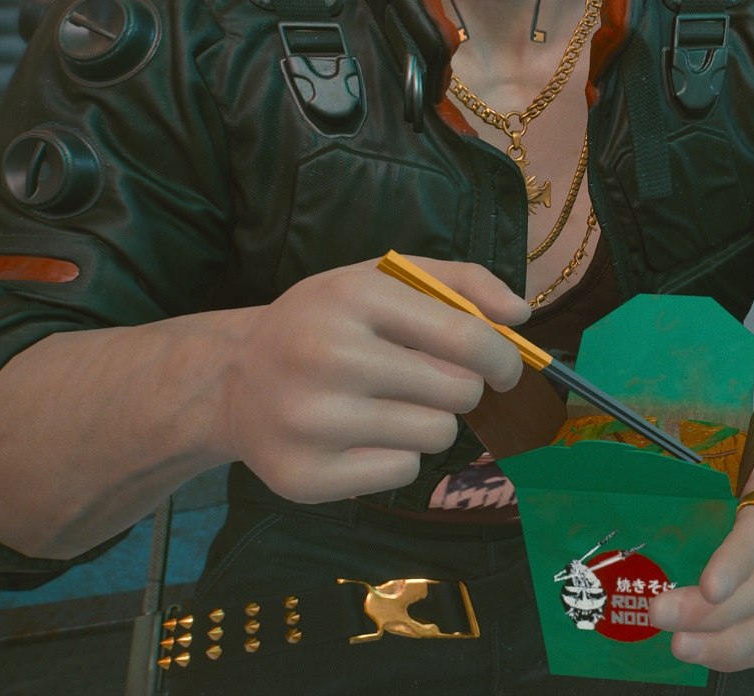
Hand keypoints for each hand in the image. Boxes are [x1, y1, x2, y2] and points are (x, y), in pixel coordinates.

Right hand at [213, 255, 526, 504]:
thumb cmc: (325, 323)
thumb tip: (521, 315)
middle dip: (459, 388)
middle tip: (426, 382)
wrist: (233, 379)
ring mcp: (312, 421)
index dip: (502, 358)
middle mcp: (329, 356)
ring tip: (388, 405)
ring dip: (429, 422)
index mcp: (354, 297)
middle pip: (458, 392)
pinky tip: (362, 436)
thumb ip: (460, 283)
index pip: (465, 338)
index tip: (505, 369)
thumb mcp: (380, 280)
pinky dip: (398, 457)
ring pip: (437, 435)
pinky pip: (404, 472)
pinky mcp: (304, 474)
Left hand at [650, 439, 753, 671]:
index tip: (708, 588)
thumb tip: (638, 485)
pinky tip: (704, 654)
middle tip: (660, 614)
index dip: (736, 562)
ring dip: (722, 642)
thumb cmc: (747, 472)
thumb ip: (693, 470)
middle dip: (711, 611)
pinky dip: (738, 655)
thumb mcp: (727, 457)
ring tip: (679, 646)